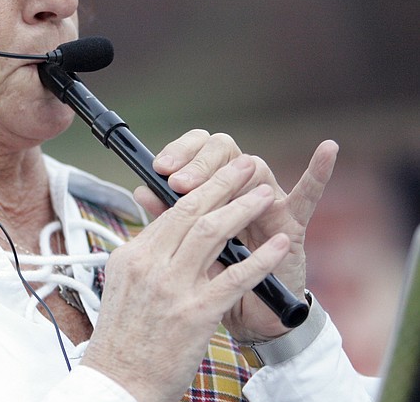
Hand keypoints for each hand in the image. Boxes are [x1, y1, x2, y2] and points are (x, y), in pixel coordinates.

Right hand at [82, 155, 292, 400]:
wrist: (119, 382)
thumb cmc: (123, 338)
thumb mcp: (123, 285)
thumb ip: (146, 255)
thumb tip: (164, 229)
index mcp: (132, 255)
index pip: (169, 211)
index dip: (200, 187)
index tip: (218, 173)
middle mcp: (150, 265)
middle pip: (191, 211)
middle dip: (223, 183)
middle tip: (246, 165)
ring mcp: (173, 288)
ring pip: (212, 233)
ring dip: (243, 208)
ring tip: (265, 193)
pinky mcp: (196, 313)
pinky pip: (234, 277)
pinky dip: (260, 258)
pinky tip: (278, 245)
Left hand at [134, 130, 338, 341]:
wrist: (242, 319)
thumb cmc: (209, 281)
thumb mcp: (182, 251)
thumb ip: (167, 220)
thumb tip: (141, 190)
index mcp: (208, 189)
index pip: (194, 151)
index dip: (178, 153)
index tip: (159, 167)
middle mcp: (239, 189)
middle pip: (222, 151)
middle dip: (199, 162)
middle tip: (178, 180)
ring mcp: (267, 202)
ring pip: (253, 168)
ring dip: (232, 172)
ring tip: (221, 181)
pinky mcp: (291, 223)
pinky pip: (308, 195)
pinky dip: (319, 172)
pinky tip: (327, 150)